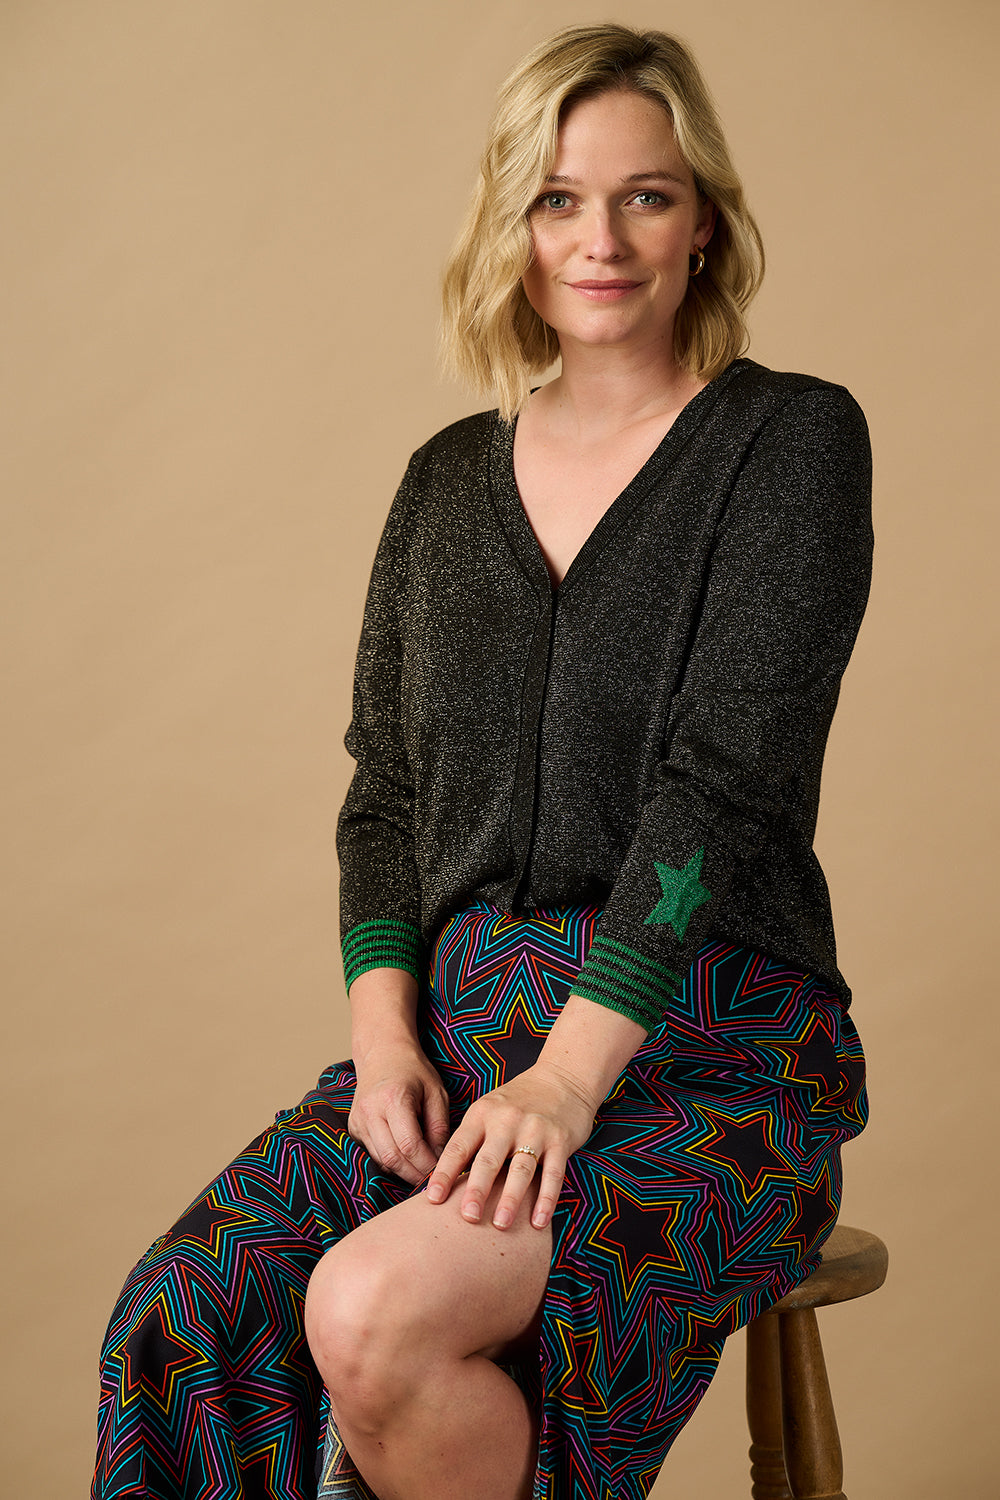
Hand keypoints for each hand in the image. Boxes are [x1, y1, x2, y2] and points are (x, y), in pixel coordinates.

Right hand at [349, 1039, 450, 1185]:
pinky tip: (407, 1160)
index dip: (426, 1164)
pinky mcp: (354, 1127)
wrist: (383, 1053)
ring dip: (402, 1171)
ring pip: (381, 1160)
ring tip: (422, 1171)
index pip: (410, 1145)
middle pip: (392, 1157)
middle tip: (433, 1178)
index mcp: (393, 1099)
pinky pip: (373, 1154)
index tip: (441, 1170)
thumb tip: (441, 1159)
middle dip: (414, 1174)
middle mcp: (370, 1111)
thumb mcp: (436, 1092)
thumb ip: (439, 1126)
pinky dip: (391, 1162)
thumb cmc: (414, 1071)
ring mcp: (358, 1120)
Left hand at [425, 1062, 596, 1230]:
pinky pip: (553, 1174)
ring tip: (500, 1225)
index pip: (459, 1147)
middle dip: (477, 1190)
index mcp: (482, 1114)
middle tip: (467, 1218)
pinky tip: (538, 1222)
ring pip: (520, 1170)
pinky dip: (546, 1200)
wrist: (563, 1078)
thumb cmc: (519, 1101)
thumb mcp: (489, 1110)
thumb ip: (472, 1140)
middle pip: (488, 1160)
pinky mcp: (560, 1140)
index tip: (432, 1199)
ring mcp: (535, 1129)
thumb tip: (445, 1182)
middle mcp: (506, 1120)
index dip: (444, 1174)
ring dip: (510, 1199)